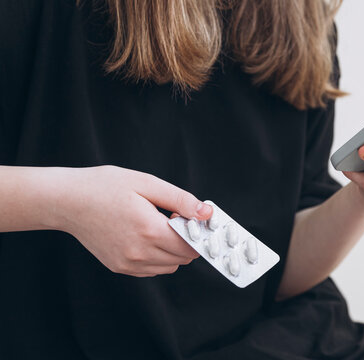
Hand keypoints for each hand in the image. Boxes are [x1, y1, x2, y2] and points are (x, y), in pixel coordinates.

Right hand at [56, 165, 211, 276]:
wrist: (67, 201)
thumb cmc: (104, 187)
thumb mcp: (146, 183)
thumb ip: (180, 200)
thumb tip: (206, 212)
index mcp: (149, 229)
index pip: (191, 245)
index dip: (198, 233)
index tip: (195, 220)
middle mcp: (140, 252)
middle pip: (183, 258)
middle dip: (187, 241)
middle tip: (174, 219)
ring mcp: (128, 263)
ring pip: (169, 266)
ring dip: (173, 250)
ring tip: (158, 227)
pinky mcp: (119, 267)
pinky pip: (152, 269)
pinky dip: (158, 257)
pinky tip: (147, 237)